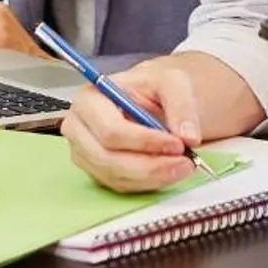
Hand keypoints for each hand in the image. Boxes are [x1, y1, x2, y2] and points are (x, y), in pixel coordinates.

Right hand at [59, 59, 201, 192]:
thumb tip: (188, 137)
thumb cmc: (151, 88)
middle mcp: (79, 128)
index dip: (145, 142)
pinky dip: (147, 182)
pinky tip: (168, 172)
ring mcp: (84, 153)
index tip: (178, 144)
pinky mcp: (96, 171)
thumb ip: (182, 105)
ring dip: (152, 177)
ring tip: (182, 167)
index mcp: (89, 99)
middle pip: (108, 158)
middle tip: (185, 162)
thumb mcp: (171, 82)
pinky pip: (120, 185)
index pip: (111, 130)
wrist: (148, 99)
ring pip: (115, 176)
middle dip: (150, 165)